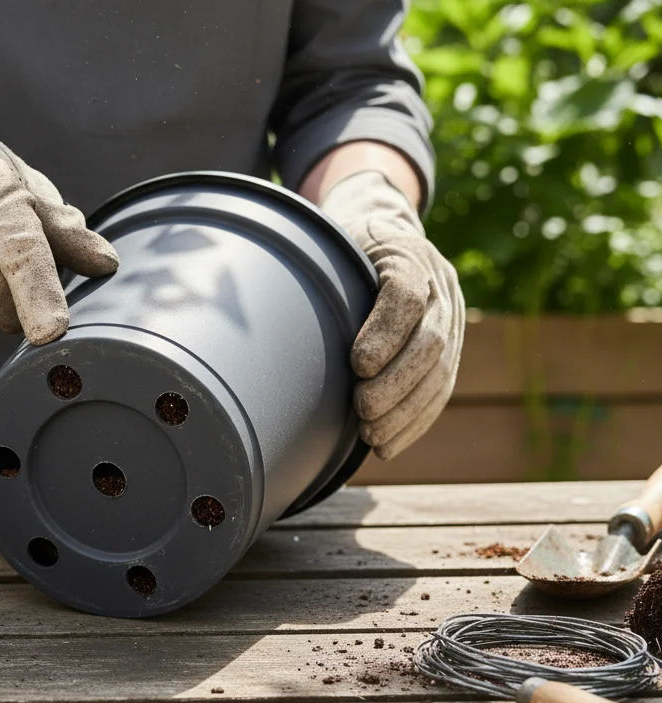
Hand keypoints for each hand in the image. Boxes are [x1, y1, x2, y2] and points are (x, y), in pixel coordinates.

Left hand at [320, 171, 464, 459]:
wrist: (386, 233)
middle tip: (363, 410)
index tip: (358, 365)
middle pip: (431, 340)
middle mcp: (440, 284)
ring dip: (406, 411)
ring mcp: (452, 317)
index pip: (406, 294)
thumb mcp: (329, 244)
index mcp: (407, 253)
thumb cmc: (343, 247)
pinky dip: (415, 421)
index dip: (385, 333)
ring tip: (372, 436)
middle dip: (397, 383)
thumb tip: (275, 324)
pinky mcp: (453, 347)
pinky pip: (442, 388)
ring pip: (441, 370)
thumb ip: (314, 271)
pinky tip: (388, 444)